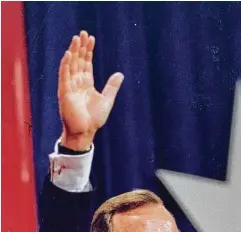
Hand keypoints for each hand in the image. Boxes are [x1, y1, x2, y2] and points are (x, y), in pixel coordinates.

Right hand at [58, 30, 123, 150]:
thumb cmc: (94, 119)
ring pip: (71, 65)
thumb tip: (120, 74)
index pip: (86, 63)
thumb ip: (112, 87)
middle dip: (80, 47)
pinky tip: (69, 54)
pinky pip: (64, 76)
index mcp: (86, 83)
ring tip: (76, 38)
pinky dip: (66, 65)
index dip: (88, 51)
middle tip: (83, 33)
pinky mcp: (64, 92)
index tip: (91, 38)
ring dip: (73, 51)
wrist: (85, 132)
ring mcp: (70, 86)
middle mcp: (77, 82)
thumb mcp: (107, 100)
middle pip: (78, 60)